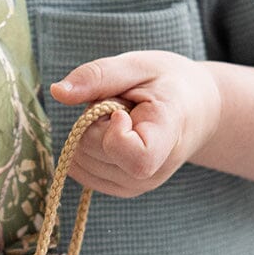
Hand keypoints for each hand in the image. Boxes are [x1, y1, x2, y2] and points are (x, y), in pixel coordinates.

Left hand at [49, 51, 221, 197]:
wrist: (196, 110)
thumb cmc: (167, 83)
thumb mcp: (137, 65)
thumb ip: (98, 76)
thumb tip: (57, 91)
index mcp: (168, 135)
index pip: (135, 156)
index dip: (114, 132)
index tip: (120, 110)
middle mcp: (155, 170)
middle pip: (93, 150)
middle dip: (94, 121)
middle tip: (121, 105)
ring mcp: (139, 185)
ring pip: (81, 161)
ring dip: (90, 134)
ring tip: (122, 120)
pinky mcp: (123, 189)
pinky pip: (80, 170)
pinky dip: (86, 148)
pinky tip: (112, 135)